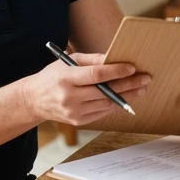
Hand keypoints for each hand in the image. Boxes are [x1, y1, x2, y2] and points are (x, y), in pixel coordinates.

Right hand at [24, 52, 149, 125]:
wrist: (34, 100)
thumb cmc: (54, 76)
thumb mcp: (68, 61)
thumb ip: (92, 60)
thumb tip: (114, 58)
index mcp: (66, 78)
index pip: (96, 75)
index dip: (116, 72)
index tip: (132, 68)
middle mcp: (70, 97)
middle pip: (105, 92)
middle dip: (128, 85)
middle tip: (145, 79)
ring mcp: (74, 112)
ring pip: (106, 104)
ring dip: (126, 96)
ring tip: (141, 88)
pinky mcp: (78, 121)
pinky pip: (102, 112)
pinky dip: (116, 105)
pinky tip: (127, 97)